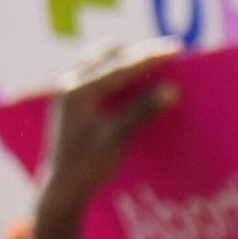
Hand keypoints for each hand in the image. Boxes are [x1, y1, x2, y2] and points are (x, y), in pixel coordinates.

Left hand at [31, 61, 175, 238]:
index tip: (176, 50)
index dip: (150, 57)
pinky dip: (116, 69)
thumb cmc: (87, 167)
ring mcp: (67, 87)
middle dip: (138, 53)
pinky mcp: (70, 96)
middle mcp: (69, 82)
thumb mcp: (116, 139)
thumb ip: (141, 111)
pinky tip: (132, 79)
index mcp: (78, 91)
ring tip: (152, 63)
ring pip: (100, 58)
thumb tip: (172, 90)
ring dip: (126, 58)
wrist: (61, 188)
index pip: (120, 66)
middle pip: (109, 53)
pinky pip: (95, 70)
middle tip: (167, 55)